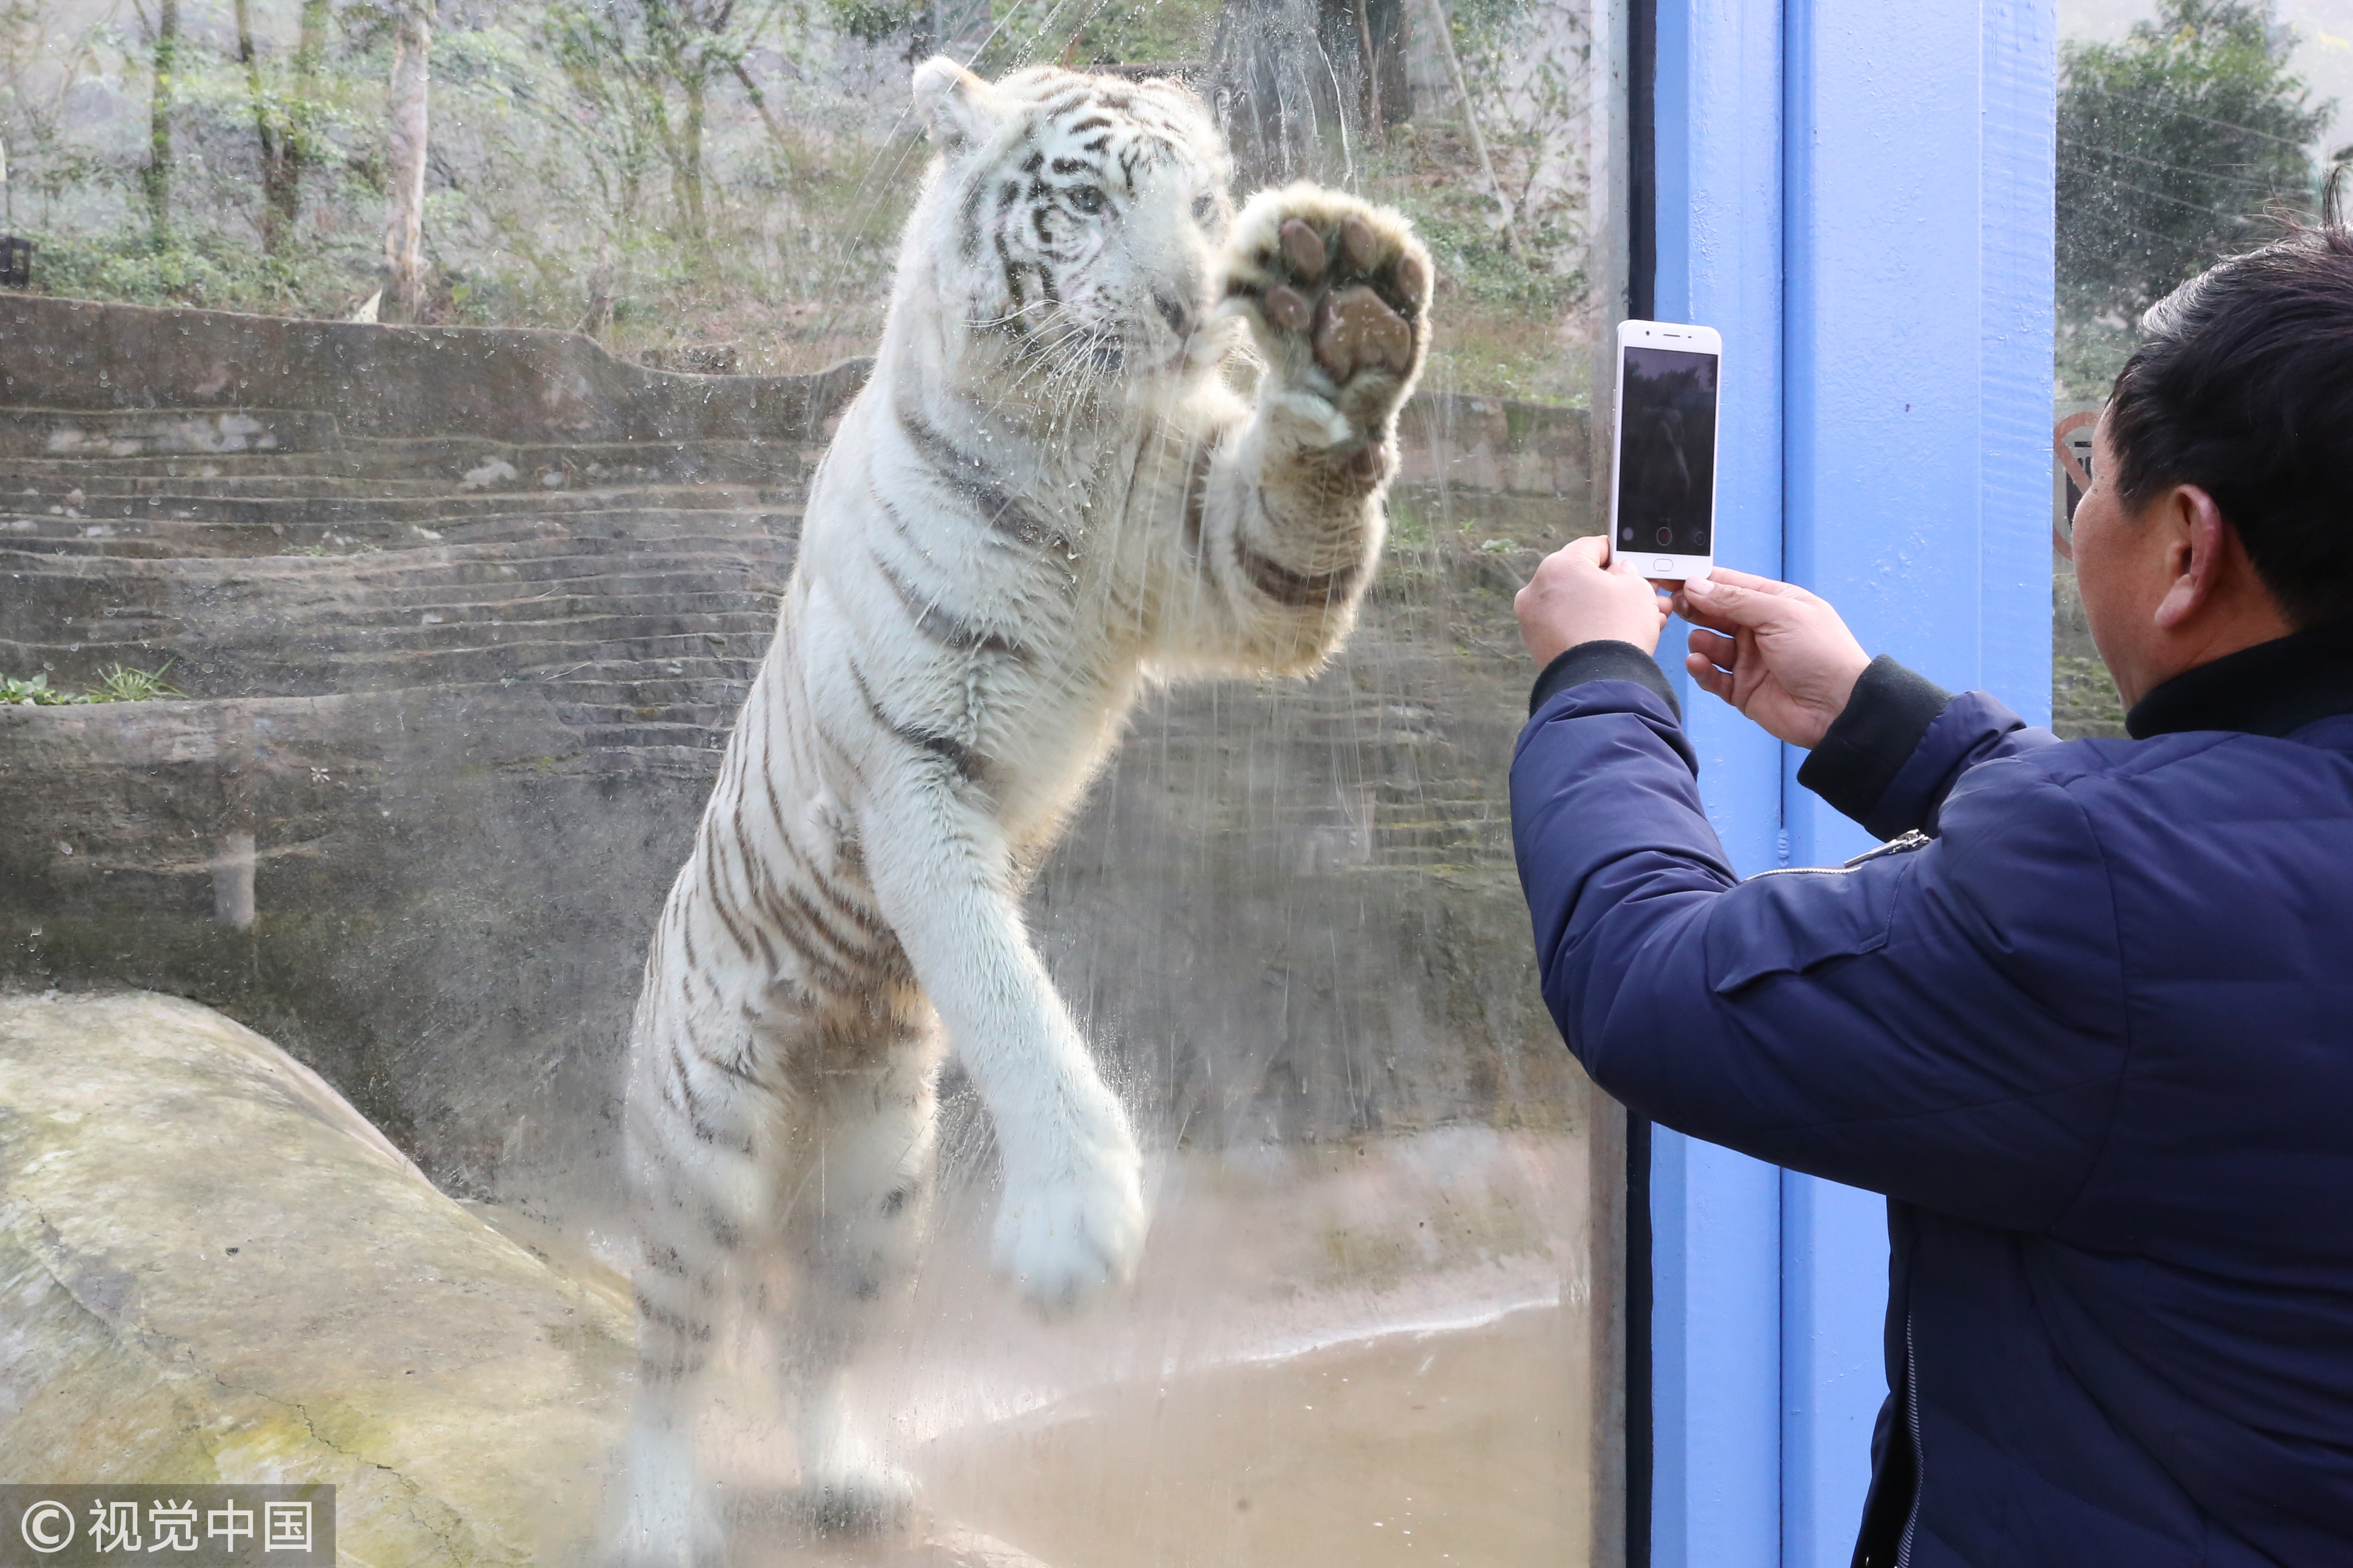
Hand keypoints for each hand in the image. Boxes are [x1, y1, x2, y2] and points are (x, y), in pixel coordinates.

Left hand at [1515, 534, 1671, 665]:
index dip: (1616, 552)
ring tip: (1643, 619)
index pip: (1591, 546)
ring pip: (1578, 606)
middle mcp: (1536, 590)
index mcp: (1558, 565)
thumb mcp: (1636, 588)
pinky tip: (1619, 635)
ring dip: (1608, 609)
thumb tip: (1618, 573)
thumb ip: (1627, 572)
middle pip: (1583, 579)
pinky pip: (1569, 628)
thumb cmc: (1617, 628)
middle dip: (1616, 587)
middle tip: (1643, 594)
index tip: (1630, 560)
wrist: (1600, 683)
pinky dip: (1592, 628)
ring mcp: (1533, 620)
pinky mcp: (1537, 647)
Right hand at [1673, 568, 1870, 748]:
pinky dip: (1702, 670)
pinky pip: (1712, 677)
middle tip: (1676, 607)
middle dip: (1695, 609)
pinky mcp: (1742, 690)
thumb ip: (1734, 600)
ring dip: (1701, 642)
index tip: (1673, 578)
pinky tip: (1699, 664)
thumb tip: (1695, 585)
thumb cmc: (1822, 653)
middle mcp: (1759, 630)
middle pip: (1714, 613)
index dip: (1700, 581)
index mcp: (1773, 603)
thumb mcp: (1779, 614)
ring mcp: (1750, 660)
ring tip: (1703, 645)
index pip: (1729, 585)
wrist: (1839, 708)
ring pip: (1709, 644)